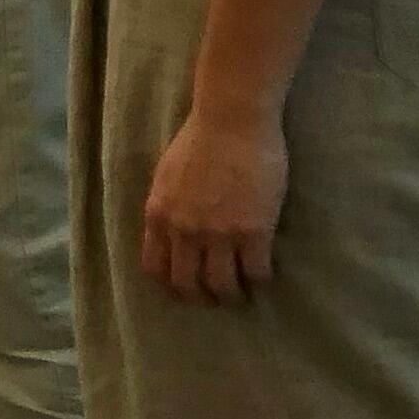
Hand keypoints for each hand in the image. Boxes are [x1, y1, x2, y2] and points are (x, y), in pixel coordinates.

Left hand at [141, 103, 288, 303]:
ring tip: (241, 293)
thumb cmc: (199, 139)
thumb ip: (167, 207)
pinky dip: (260, 280)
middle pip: (187, 284)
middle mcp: (184, 230)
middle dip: (201, 297)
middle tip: (216, 297)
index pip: (155, 267)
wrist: (232, 120)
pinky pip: (256, 272)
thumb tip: (170, 231)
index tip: (184, 288)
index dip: (170, 284)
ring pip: (223, 285)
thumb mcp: (166, 176)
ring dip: (232, 295)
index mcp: (158, 215)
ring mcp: (219, 233)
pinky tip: (263, 275)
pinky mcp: (254, 231)